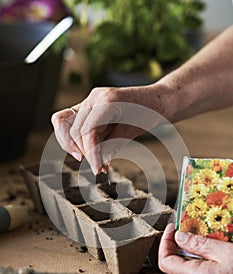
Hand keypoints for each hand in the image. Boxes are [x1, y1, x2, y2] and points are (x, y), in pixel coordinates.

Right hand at [51, 85, 169, 173]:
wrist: (155, 100)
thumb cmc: (148, 112)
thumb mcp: (133, 131)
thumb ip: (113, 144)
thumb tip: (99, 161)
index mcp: (108, 100)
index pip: (88, 131)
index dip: (90, 153)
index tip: (98, 170)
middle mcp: (94, 98)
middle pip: (74, 130)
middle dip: (84, 152)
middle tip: (99, 167)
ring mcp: (89, 101)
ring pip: (65, 124)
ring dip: (75, 146)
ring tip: (94, 161)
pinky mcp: (88, 108)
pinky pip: (71, 123)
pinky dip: (77, 140)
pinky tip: (92, 153)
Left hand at [158, 223, 232, 273]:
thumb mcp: (224, 251)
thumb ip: (199, 244)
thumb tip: (178, 236)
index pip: (165, 262)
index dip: (164, 244)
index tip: (171, 228)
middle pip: (171, 260)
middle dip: (172, 241)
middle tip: (179, 226)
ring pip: (182, 258)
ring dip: (183, 242)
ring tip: (190, 229)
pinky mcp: (209, 270)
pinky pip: (194, 258)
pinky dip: (194, 246)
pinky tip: (202, 236)